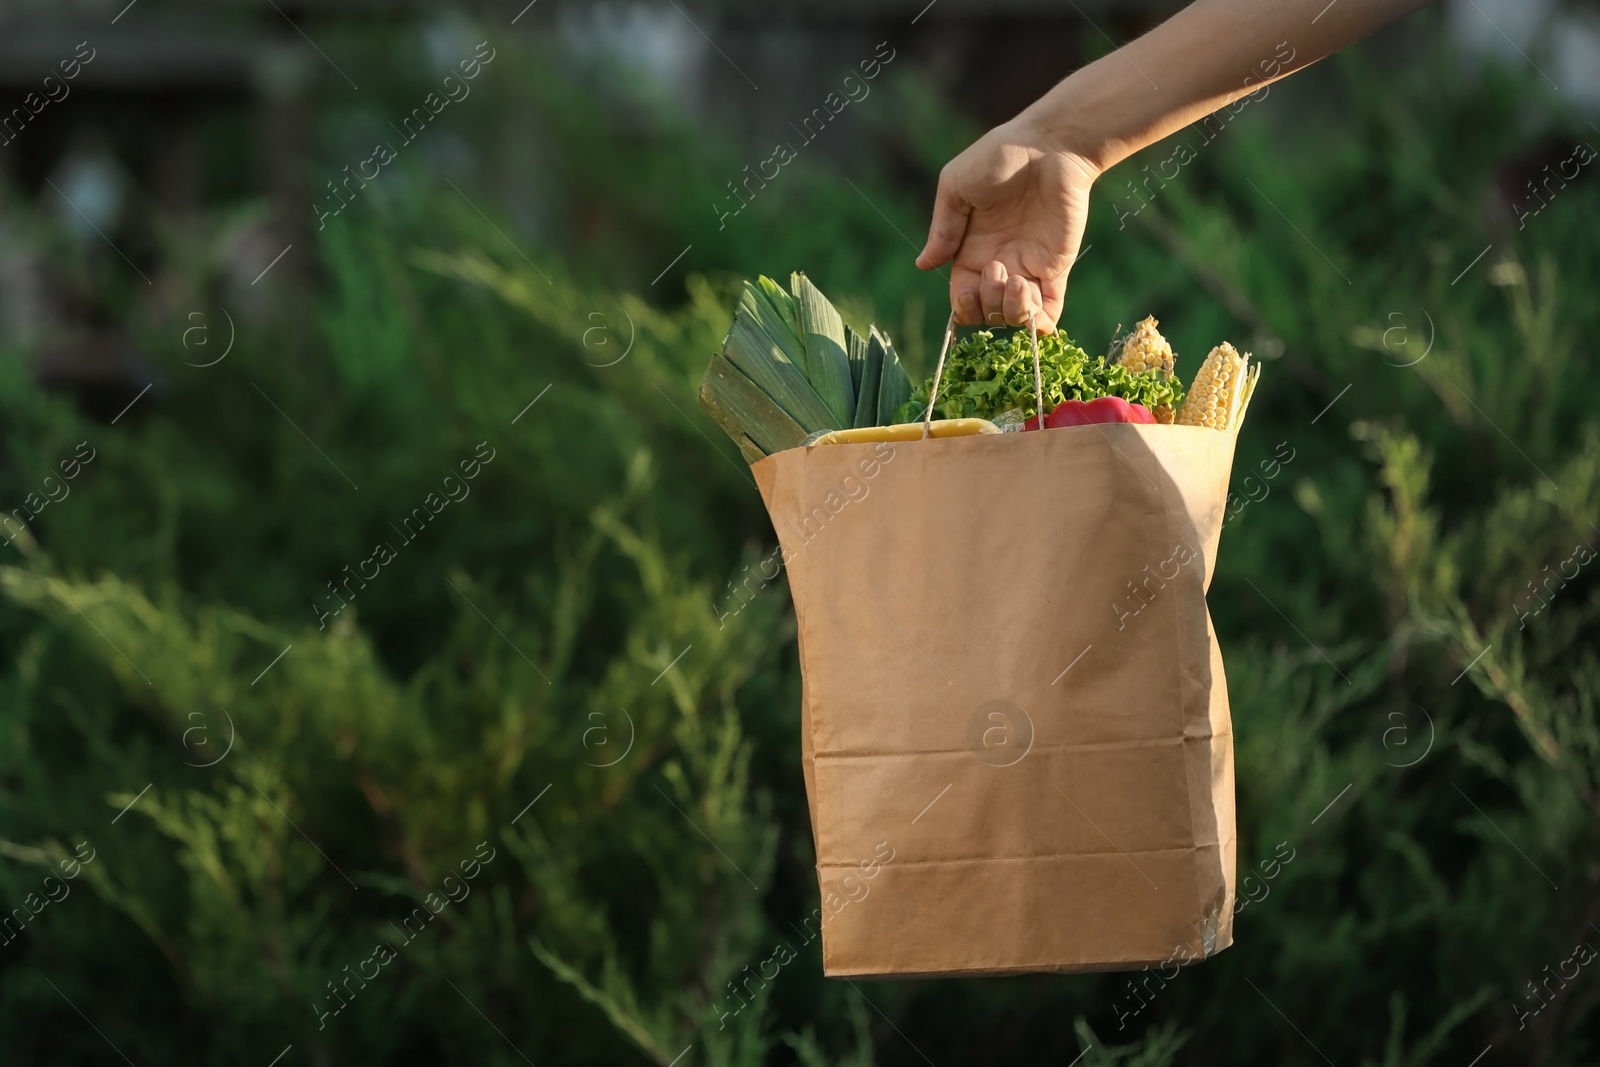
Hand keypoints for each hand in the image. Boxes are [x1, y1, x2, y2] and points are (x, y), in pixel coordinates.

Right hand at [916, 116, 1099, 332]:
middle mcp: (998, 264)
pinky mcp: (1056, 267)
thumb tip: (923, 264)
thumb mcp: (956, 187)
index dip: (962, 306)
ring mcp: (1028, 268)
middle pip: (986, 313)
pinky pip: (1049, 312)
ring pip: (1015, 318)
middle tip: (995, 268)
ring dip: (1010, 310)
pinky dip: (1040, 321)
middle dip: (986, 304)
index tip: (967, 289)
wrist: (1050, 145)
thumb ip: (942, 228)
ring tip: (1017, 280)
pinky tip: (1031, 295)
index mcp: (969, 250)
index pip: (962, 298)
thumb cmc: (999, 157)